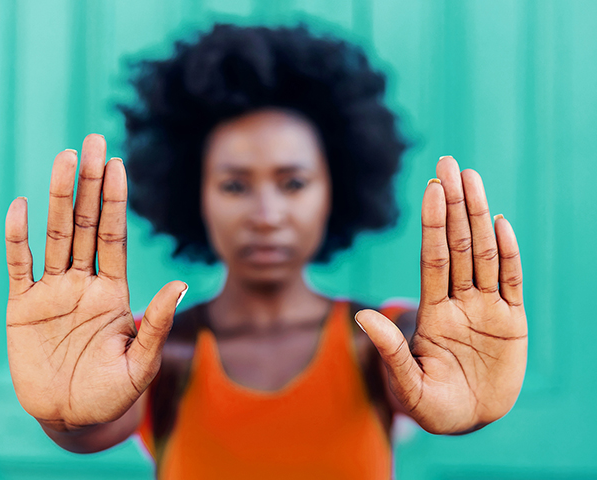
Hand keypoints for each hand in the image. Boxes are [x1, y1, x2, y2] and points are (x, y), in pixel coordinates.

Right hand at [5, 134, 185, 431]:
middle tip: (94, 141)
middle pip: (87, 224)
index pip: (114, 236)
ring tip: (66, 158)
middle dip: (90, 184)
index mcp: (114, 290)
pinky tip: (23, 206)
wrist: (76, 417)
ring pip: (56, 235)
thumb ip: (156, 323)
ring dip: (60, 197)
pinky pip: (20, 266)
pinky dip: (18, 239)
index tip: (119, 165)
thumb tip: (180, 284)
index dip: (116, 201)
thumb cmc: (114, 393)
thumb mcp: (141, 362)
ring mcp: (53, 292)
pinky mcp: (23, 308)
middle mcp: (84, 283)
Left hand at [356, 156, 526, 433]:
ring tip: (472, 179)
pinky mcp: (512, 322)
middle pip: (458, 245)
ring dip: (479, 216)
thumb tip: (362, 316)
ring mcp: (486, 309)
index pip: (433, 259)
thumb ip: (390, 351)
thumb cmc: (432, 407)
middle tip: (449, 165)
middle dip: (453, 205)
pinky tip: (500, 223)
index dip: (432, 225)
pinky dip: (510, 254)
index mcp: (432, 312)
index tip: (430, 190)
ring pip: (485, 254)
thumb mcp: (407, 385)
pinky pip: (512, 282)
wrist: (467, 422)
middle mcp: (459, 301)